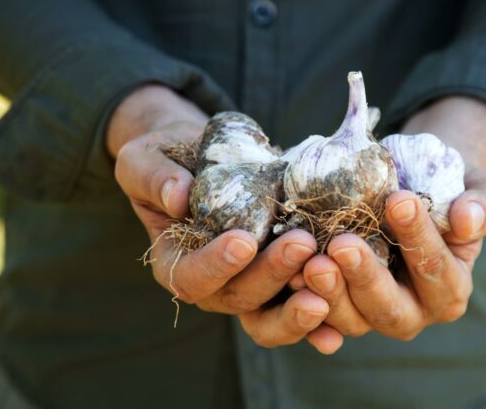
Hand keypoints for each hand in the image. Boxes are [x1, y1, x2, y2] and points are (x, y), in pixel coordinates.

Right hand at [108, 85, 329, 350]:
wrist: (201, 157)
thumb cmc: (167, 157)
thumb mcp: (146, 158)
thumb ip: (156, 178)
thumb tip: (177, 197)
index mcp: (174, 262)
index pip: (190, 276)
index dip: (216, 264)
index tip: (243, 240)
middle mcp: (213, 283)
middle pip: (239, 296)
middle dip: (272, 274)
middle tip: (302, 244)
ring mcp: (249, 284)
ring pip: (271, 313)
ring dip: (299, 306)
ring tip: (328, 286)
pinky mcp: (280, 277)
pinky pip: (298, 303)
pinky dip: (320, 320)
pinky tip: (339, 328)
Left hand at [299, 170, 485, 342]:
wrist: (410, 188)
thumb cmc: (451, 189)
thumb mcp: (480, 189)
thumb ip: (484, 206)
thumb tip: (469, 219)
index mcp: (450, 289)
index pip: (435, 268)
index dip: (418, 237)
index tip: (398, 199)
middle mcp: (414, 312)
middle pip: (390, 308)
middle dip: (366, 278)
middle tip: (342, 245)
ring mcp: (371, 314)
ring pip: (351, 319)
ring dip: (330, 294)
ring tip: (311, 261)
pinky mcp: (338, 309)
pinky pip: (319, 317)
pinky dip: (303, 304)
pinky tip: (290, 282)